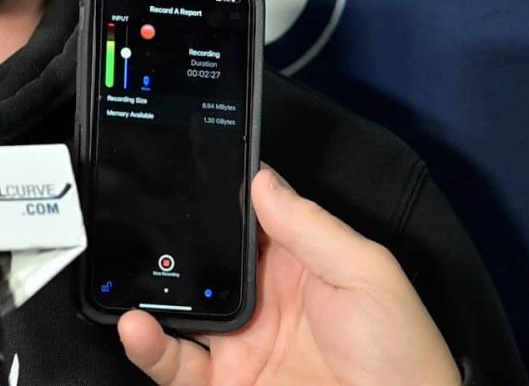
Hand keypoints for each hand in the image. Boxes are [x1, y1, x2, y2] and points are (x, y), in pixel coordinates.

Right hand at [119, 169, 460, 385]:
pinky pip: (172, 363)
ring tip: (127, 270)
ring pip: (177, 307)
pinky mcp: (221, 385)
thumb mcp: (367, 275)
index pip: (245, 220)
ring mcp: (238, 345)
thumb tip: (260, 177)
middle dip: (169, 238)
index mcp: (297, 266)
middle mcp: (260, 302)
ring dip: (148, 288)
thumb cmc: (401, 357)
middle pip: (201, 259)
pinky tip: (136, 325)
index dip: (214, 193)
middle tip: (137, 215)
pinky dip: (146, 344)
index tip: (179, 165)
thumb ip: (311, 226)